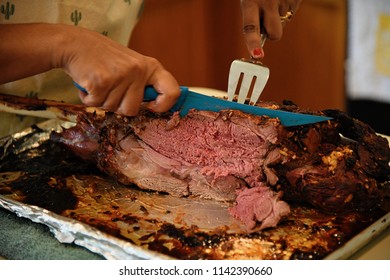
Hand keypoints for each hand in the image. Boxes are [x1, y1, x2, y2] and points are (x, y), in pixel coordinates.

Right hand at [59, 25, 179, 115]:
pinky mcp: (101, 82)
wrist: (75, 43)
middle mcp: (138, 70)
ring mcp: (120, 76)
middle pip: (132, 109)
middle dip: (118, 106)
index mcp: (150, 67)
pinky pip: (96, 104)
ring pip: (113, 108)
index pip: (172, 91)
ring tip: (99, 82)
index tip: (151, 107)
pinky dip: (88, 99)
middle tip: (110, 89)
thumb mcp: (132, 65)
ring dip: (101, 101)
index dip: (163, 106)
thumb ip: (143, 83)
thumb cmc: (104, 58)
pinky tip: (88, 83)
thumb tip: (156, 106)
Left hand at [240, 0, 301, 58]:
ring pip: (285, 22)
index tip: (257, 54)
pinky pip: (293, 11)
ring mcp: (285, 0)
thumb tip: (263, 36)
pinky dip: (288, 5)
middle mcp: (268, 2)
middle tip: (268, 22)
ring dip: (280, 14)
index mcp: (250, 1)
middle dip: (273, 33)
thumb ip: (254, 15)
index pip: (250, 27)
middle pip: (275, 34)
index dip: (253, 42)